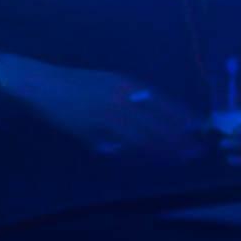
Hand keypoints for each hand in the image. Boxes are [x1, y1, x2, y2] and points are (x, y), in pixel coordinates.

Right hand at [0, 55, 207, 162]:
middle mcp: (119, 101)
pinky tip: (146, 160)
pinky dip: (133, 153)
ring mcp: (106, 118)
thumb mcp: (107, 80)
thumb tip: (152, 108)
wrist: (41, 85)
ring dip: (161, 151)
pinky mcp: (93, 133)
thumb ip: (129, 93)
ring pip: (141, 138)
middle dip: (178, 139)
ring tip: (177, 159)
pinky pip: (118, 146)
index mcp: (125, 84)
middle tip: (195, 150)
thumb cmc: (74, 81)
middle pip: (156, 124)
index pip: (161, 102)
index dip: (181, 116)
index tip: (198, 127)